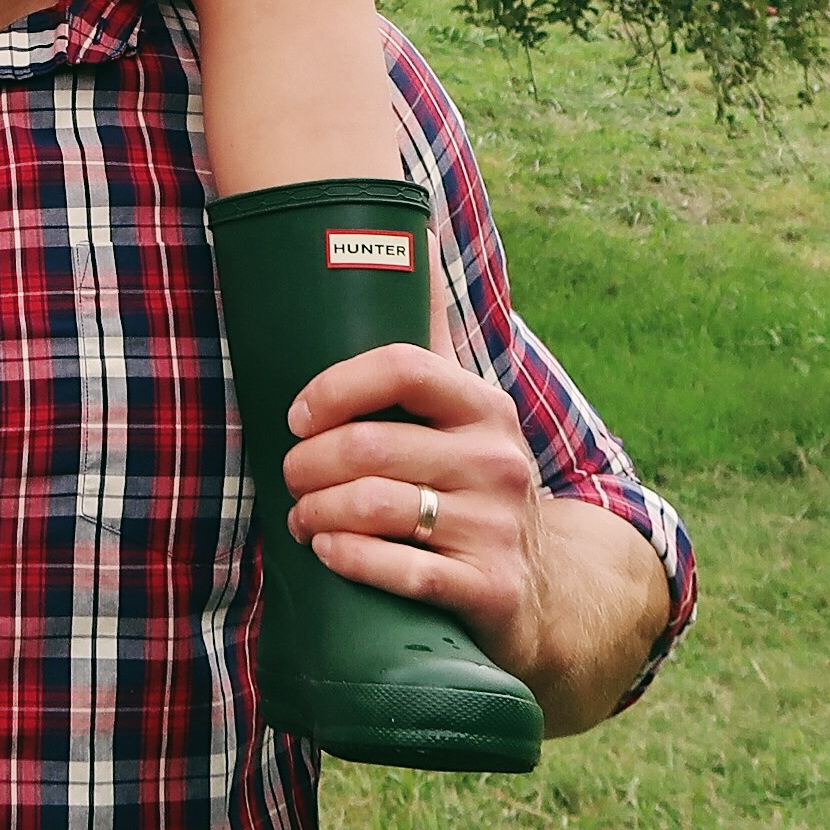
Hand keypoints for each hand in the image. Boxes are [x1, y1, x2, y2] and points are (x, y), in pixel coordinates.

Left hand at [278, 248, 555, 685]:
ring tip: (301, 518)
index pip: (401, 365)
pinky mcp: (491, 588)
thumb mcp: (461, 416)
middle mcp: (498, 459)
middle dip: (308, 464)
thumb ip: (429, 341)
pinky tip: (327, 552)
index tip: (297, 416)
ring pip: (376, 506)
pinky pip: (403, 570)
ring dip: (316, 512)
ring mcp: (498, 526)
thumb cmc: (470, 488)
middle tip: (289, 478)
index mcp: (484, 406)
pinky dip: (350, 560)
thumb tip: (414, 237)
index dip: (335, 385)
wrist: (539, 593)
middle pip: (371, 445)